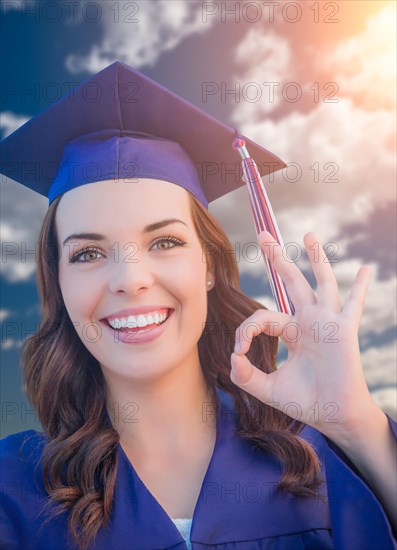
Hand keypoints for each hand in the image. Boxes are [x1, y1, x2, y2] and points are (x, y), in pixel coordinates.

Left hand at [230, 230, 378, 442]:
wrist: (333, 417)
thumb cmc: (305, 402)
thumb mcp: (268, 389)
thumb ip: (246, 377)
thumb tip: (232, 358)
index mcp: (291, 332)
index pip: (263, 316)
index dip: (246, 329)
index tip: (239, 350)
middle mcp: (308, 322)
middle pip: (290, 282)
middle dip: (278, 258)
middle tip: (264, 235)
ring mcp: (327, 323)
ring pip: (320, 283)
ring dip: (315, 259)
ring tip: (308, 234)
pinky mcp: (344, 331)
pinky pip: (354, 305)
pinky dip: (361, 288)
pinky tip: (366, 270)